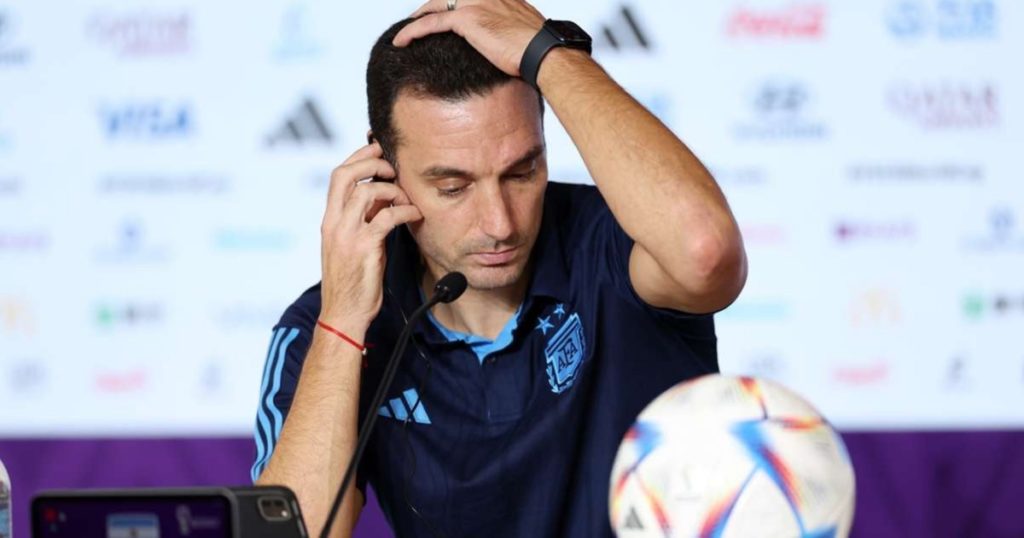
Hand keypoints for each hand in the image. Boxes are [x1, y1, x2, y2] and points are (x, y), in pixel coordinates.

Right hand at [319, 143, 422, 332]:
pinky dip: (404, 211)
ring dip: (392, 189)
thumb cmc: (352, 282)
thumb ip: (363, 219)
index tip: (378, 148)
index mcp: (330, 220)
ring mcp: (347, 234)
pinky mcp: (364, 247)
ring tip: (406, 199)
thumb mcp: (354, 244)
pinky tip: (415, 215)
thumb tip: (383, 196)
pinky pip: (386, 216)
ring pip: (367, 190)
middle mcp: (334, 222)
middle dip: (372, 161)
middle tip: (394, 167)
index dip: (358, 156)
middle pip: (345, 173)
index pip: (338, 175)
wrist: (344, 314)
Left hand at [393, 0, 545, 76]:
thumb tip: (509, 46)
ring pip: (435, 6)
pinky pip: (431, 23)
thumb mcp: (526, 34)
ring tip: (405, 33)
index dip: (452, 5)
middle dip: (431, 8)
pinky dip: (412, 32)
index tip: (442, 14)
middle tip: (418, 21)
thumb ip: (511, 31)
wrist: (544, 52)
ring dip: (417, 19)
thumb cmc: (540, 50)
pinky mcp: (466, 19)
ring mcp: (475, 3)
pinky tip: (401, 41)